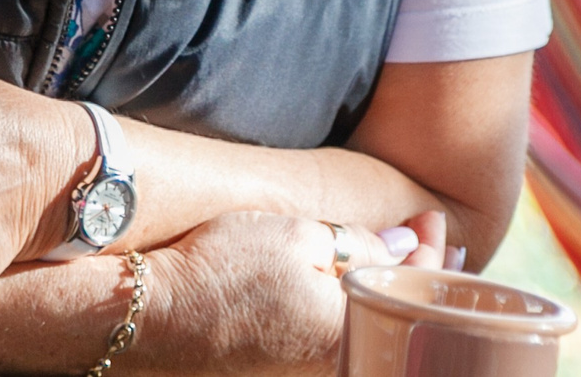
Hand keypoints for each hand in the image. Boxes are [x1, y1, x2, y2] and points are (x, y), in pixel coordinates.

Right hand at [120, 210, 452, 376]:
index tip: (428, 219)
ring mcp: (306, 371)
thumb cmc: (222, 271)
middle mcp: (335, 361)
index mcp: (349, 332)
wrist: (151, 316)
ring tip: (394, 257)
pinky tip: (350, 283)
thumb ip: (364, 245)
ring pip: (367, 328)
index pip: (414, 289)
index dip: (430, 250)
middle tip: (424, 238)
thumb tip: (407, 248)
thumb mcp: (300, 237)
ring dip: (385, 292)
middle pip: (397, 316)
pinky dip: (351, 307)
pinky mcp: (283, 369)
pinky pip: (335, 336)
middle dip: (416, 276)